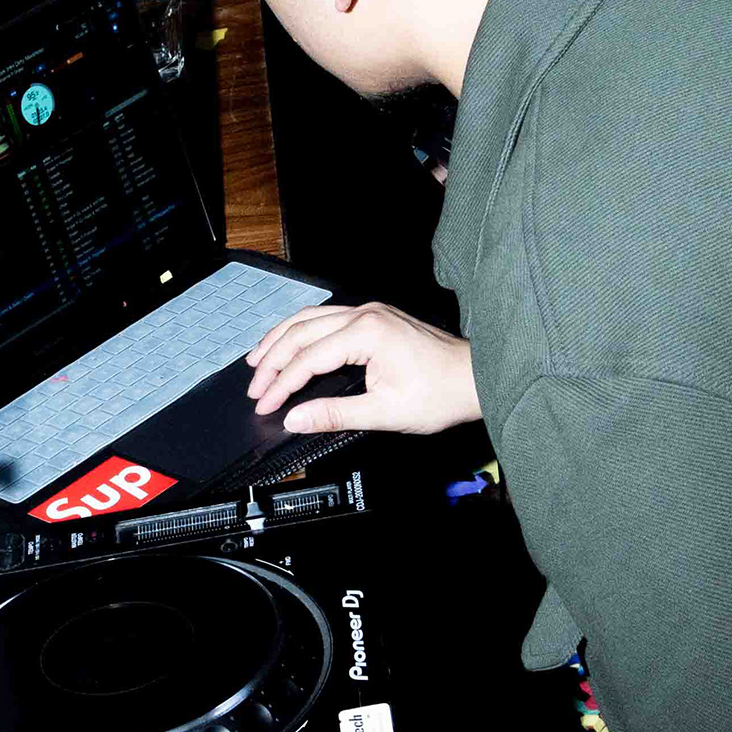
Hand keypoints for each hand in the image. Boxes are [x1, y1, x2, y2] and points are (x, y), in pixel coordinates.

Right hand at [245, 301, 479, 435]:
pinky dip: (302, 331)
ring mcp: (371, 312)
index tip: (264, 404)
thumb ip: (335, 414)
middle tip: (254, 386)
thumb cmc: (441, 393)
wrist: (476, 380)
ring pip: (310, 317)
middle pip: (301, 331)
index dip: (281, 384)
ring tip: (258, 359)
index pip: (308, 358)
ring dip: (281, 338)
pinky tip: (291, 342)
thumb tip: (295, 419)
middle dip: (272, 359)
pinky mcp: (376, 317)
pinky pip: (327, 318)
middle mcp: (365, 314)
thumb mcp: (385, 412)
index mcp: (367, 333)